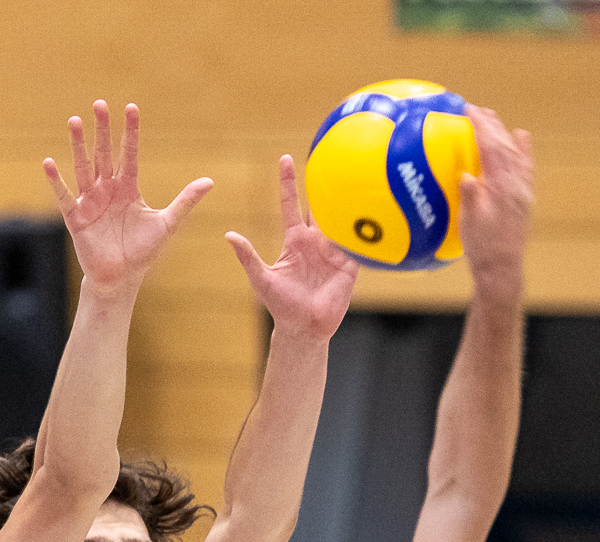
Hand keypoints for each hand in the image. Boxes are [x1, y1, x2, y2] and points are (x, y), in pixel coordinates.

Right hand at [43, 101, 212, 295]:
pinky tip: (48, 162)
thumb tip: (210, 181)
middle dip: (103, 130)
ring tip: (74, 121)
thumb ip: (185, 201)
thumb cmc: (143, 252)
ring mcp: (90, 202)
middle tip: (99, 104)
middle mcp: (108, 190)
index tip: (131, 107)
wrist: (121, 278)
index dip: (130, 132)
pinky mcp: (76, 218)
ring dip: (78, 145)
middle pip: (105, 154)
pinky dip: (55, 181)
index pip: (130, 154)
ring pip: (84, 167)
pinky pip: (63, 196)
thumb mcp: (167, 224)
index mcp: (128, 188)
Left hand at [224, 155, 357, 344]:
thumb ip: (248, 257)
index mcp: (294, 240)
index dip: (288, 182)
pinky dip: (362, 230)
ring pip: (341, 219)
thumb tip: (229, 235)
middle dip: (324, 182)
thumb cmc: (281, 305)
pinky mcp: (350, 264)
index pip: (291, 204)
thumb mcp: (262, 279)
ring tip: (352, 173)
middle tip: (328, 155)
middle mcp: (315, 241)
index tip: (285, 158)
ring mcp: (334, 251)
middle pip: (320, 205)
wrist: (304, 328)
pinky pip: (357, 243)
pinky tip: (370, 210)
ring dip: (346, 199)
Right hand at [457, 105, 533, 299]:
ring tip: (492, 119)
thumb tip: (467, 175)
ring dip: (503, 132)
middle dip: (490, 123)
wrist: (503, 268)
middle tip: (475, 109)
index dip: (480, 126)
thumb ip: (470, 197)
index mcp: (501, 187)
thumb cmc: (482, 248)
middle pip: (505, 144)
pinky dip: (522, 148)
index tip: (468, 109)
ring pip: (516, 152)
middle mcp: (516, 184)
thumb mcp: (469, 223)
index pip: (491, 148)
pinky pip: (525, 165)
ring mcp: (523, 189)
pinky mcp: (524, 196)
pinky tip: (520, 138)